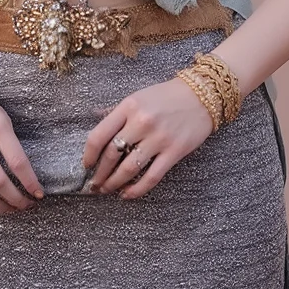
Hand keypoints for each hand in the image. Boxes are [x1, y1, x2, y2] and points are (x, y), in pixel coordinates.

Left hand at [83, 76, 212, 198]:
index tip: (86, 165)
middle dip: (100, 174)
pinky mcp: (174, 151)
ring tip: (107, 190)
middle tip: (94, 185)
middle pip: (111, 155)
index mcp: (128, 107)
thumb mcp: (138, 96)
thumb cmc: (167, 95)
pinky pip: (151, 177)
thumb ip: (116, 110)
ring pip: (128, 168)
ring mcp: (158, 138)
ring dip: (114, 183)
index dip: (89, 155)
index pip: (99, 135)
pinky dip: (136, 189)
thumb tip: (94, 117)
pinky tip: (127, 194)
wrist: (202, 94)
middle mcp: (141, 122)